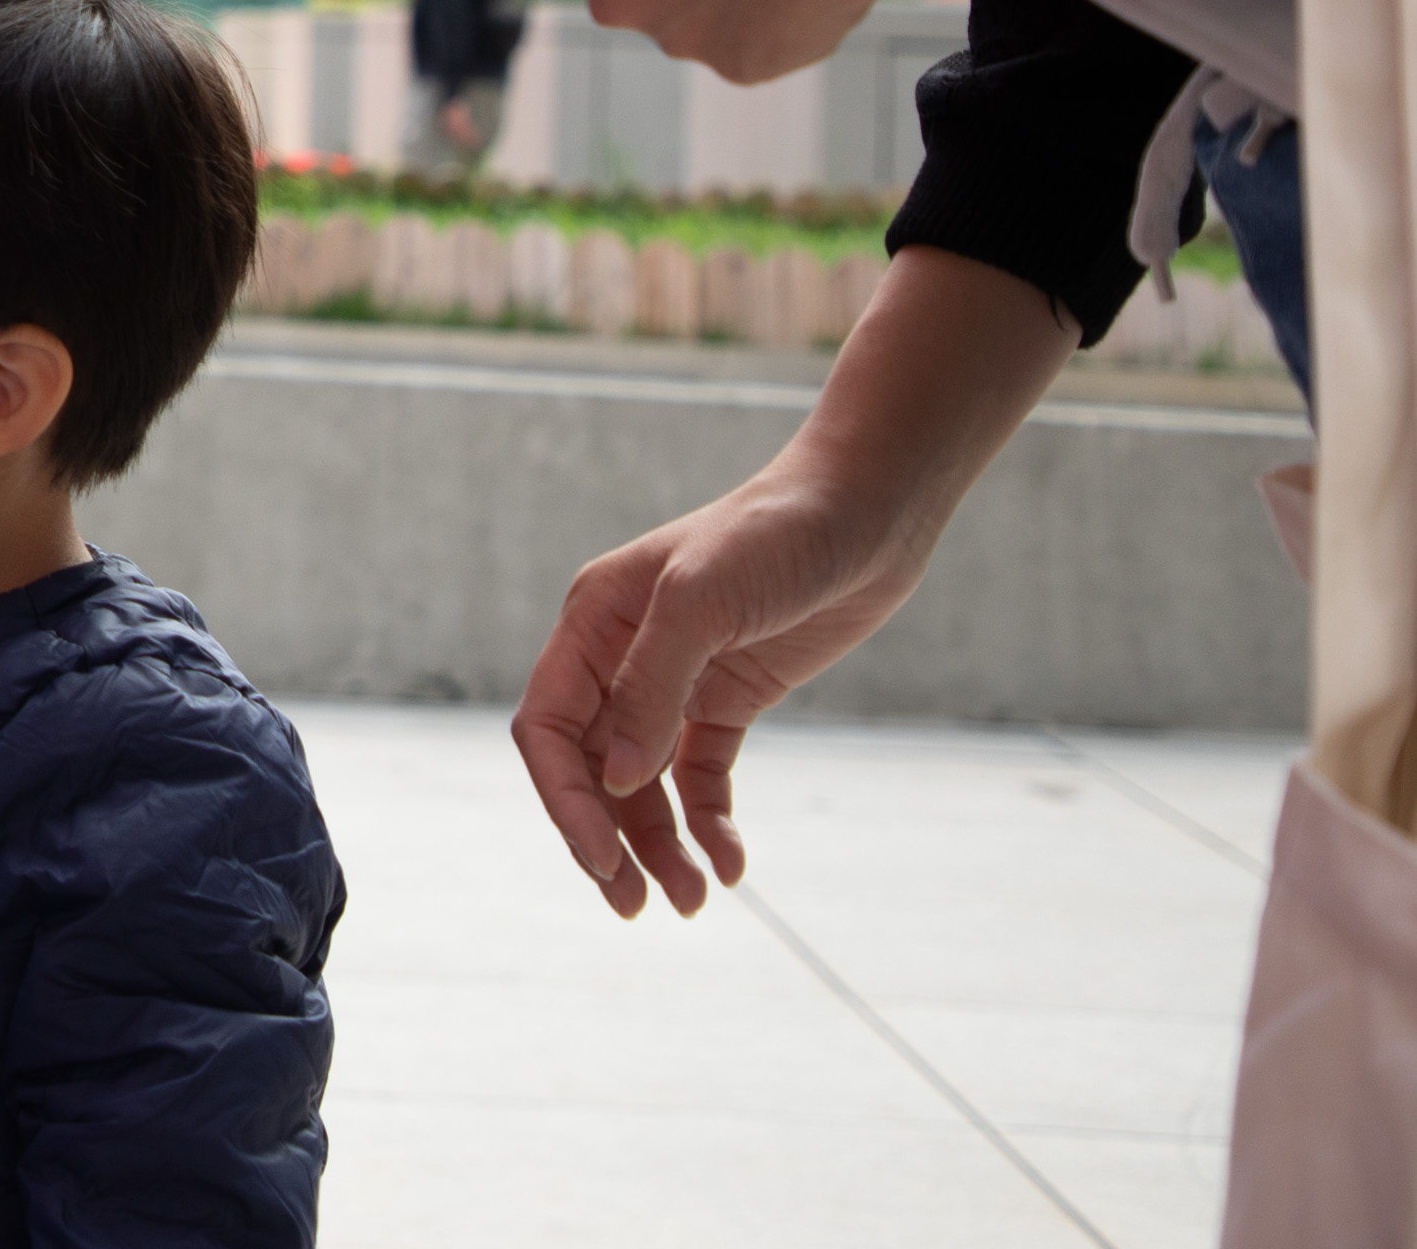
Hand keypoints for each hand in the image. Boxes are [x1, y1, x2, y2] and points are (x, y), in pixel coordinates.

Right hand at [511, 247, 1071, 915]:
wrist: (868, 510)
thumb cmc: (776, 534)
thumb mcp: (704, 600)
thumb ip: (651, 687)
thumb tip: (619, 781)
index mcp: (592, 624)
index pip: (549, 729)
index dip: (566, 801)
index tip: (603, 863)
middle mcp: (621, 657)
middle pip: (593, 768)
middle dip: (608, 841)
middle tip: (639, 907)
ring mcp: (675, 680)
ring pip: (645, 785)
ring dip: (659, 845)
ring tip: (691, 903)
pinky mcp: (727, 697)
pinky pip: (700, 777)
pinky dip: (708, 823)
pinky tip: (730, 863)